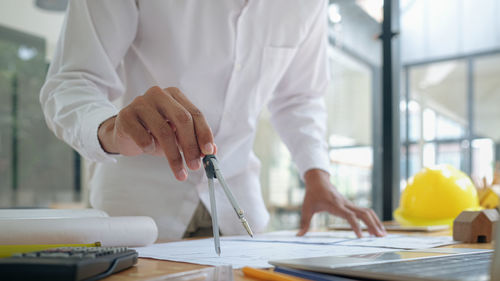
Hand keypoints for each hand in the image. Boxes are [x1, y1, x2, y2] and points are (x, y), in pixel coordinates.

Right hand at [98, 86, 214, 180]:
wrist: (124, 134)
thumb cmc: (154, 133)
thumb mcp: (177, 136)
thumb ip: (194, 140)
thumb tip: (212, 151)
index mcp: (175, 95)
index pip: (195, 113)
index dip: (204, 134)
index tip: (209, 152)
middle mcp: (159, 94)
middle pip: (182, 119)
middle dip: (191, 146)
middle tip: (195, 166)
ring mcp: (140, 103)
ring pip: (164, 131)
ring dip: (174, 156)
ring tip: (179, 171)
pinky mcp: (125, 115)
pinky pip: (143, 136)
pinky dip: (150, 148)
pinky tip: (150, 151)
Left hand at [297, 169, 385, 237]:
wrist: (318, 180)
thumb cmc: (312, 195)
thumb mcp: (306, 208)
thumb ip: (304, 223)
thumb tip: (298, 236)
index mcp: (335, 205)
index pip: (349, 215)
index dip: (355, 226)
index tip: (361, 237)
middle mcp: (345, 204)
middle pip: (363, 213)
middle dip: (372, 225)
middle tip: (380, 237)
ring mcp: (349, 204)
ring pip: (367, 211)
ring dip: (376, 222)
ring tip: (382, 235)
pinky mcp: (351, 205)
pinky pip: (365, 211)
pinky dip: (372, 219)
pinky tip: (376, 229)